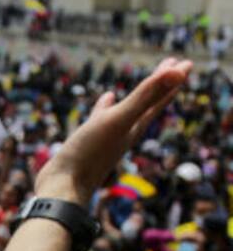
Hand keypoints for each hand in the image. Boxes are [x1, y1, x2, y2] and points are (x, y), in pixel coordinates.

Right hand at [36, 57, 191, 204]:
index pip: (159, 98)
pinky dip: (106, 107)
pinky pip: (102, 118)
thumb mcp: (119, 120)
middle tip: (171, 65)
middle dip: (160, 84)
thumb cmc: (90, 155)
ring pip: (126, 111)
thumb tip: (179, 71)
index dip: (173, 80)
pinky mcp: (88, 142)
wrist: (63, 188)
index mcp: (135, 126)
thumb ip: (146, 97)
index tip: (186, 62)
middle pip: (148, 103)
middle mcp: (125, 131)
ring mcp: (107, 137)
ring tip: (141, 84)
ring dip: (136, 96)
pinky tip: (104, 101)